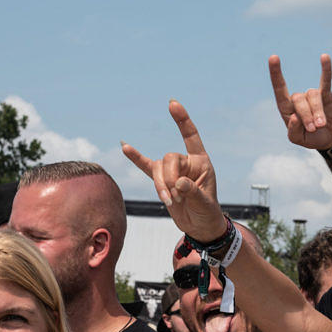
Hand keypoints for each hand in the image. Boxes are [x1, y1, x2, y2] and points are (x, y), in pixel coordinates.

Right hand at [122, 101, 225, 240]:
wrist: (200, 226)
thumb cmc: (207, 213)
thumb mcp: (204, 204)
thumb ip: (192, 192)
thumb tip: (178, 182)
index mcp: (201, 162)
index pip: (191, 137)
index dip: (182, 121)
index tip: (172, 104)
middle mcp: (186, 163)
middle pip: (169, 158)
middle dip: (168, 178)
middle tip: (175, 198)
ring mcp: (172, 171)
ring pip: (157, 168)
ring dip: (160, 186)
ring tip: (169, 202)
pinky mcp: (161, 181)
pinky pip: (146, 167)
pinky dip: (136, 158)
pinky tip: (125, 148)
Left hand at [269, 54, 331, 149]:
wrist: (330, 138)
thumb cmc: (311, 138)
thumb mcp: (298, 139)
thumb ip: (293, 131)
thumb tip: (294, 117)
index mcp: (287, 109)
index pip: (279, 90)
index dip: (276, 74)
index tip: (273, 57)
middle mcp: (297, 100)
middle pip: (298, 99)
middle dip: (306, 116)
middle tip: (314, 129)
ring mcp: (312, 96)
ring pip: (313, 97)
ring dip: (318, 113)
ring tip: (322, 125)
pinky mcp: (326, 95)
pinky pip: (326, 81)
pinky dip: (326, 70)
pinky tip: (324, 57)